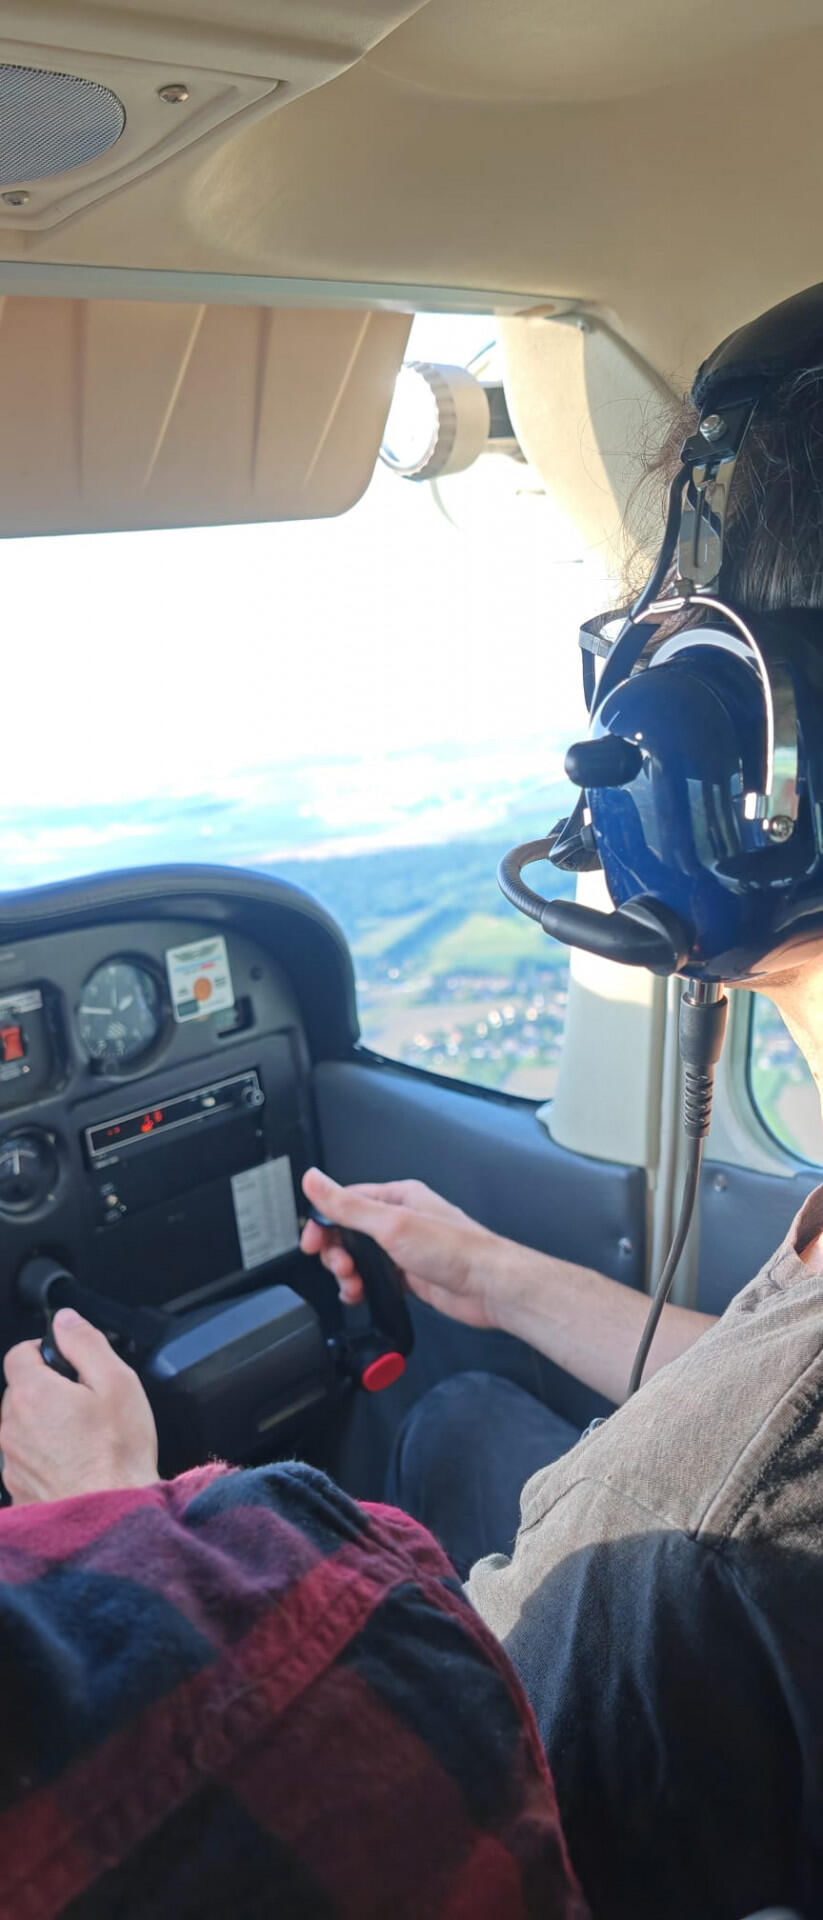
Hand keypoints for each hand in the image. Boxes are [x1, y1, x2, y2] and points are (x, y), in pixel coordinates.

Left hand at [0, 1310, 158, 1505]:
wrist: (112, 1521)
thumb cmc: (119, 1455)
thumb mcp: (118, 1382)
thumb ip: (86, 1343)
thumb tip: (65, 1320)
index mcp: (33, 1394)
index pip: (18, 1354)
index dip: (44, 1352)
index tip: (68, 1365)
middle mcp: (11, 1426)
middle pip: (19, 1392)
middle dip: (46, 1391)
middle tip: (86, 1406)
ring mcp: (11, 1461)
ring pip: (20, 1427)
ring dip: (43, 1426)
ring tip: (83, 1440)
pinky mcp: (16, 1490)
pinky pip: (24, 1460)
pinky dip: (43, 1458)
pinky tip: (73, 1466)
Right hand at [301, 1167, 498, 1329]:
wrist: (489, 1287)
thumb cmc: (454, 1250)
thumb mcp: (392, 1224)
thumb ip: (348, 1206)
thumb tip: (314, 1180)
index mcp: (398, 1197)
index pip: (346, 1202)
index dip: (323, 1222)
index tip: (311, 1242)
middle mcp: (402, 1220)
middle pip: (350, 1233)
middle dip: (337, 1253)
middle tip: (341, 1267)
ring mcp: (406, 1249)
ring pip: (360, 1258)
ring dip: (348, 1273)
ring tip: (353, 1284)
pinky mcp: (410, 1276)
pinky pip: (375, 1279)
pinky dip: (363, 1288)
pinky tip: (362, 1294)